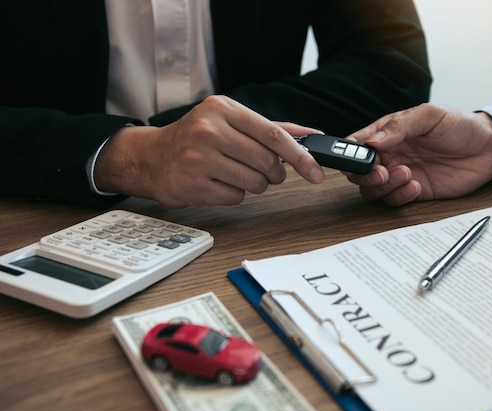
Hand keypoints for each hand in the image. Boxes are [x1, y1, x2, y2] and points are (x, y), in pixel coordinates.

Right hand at [94, 95, 323, 206]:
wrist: (151, 157)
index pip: (274, 134)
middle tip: (266, 172)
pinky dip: (235, 194)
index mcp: (222, 108)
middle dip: (275, 173)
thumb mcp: (231, 120)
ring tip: (235, 173)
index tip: (317, 170)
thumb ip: (273, 127)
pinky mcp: (194, 185)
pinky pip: (237, 197)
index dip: (300, 155)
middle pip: (267, 162)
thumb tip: (312, 135)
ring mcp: (199, 159)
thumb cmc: (196, 138)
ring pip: (255, 183)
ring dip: (255, 184)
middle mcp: (209, 130)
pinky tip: (218, 183)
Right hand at [344, 103, 491, 205]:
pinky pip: (394, 201)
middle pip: (358, 171)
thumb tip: (373, 141)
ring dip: (385, 186)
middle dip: (365, 175)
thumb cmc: (459, 125)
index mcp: (386, 133)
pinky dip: (400, 196)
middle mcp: (389, 155)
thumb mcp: (430, 115)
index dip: (351, 153)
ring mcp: (399, 175)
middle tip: (383, 172)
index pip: (356, 144)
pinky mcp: (413, 192)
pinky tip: (416, 185)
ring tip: (407, 174)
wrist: (488, 148)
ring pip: (373, 189)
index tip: (363, 158)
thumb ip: (400, 126)